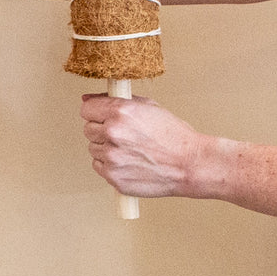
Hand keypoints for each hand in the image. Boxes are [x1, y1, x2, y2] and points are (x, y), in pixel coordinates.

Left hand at [81, 94, 223, 197]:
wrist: (190, 164)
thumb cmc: (173, 135)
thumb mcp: (148, 107)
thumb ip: (115, 100)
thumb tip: (86, 99)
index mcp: (120, 112)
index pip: (86, 109)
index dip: (96, 112)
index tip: (105, 117)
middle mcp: (112, 133)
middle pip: (88, 129)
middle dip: (102, 130)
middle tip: (125, 135)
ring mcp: (112, 157)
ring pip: (93, 148)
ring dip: (107, 148)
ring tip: (131, 150)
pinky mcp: (113, 176)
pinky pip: (99, 166)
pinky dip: (110, 165)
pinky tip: (130, 162)